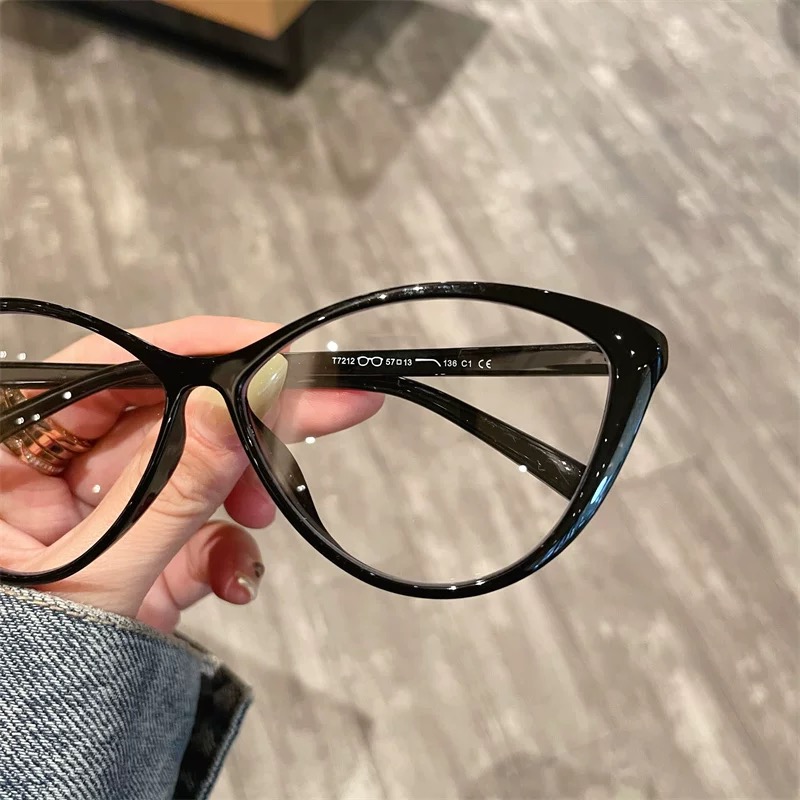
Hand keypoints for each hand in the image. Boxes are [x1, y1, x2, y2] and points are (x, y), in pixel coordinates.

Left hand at [0, 316, 382, 632]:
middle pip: (174, 411)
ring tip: (262, 514)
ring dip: (244, 490)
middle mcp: (62, 469)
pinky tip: (232, 581)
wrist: (27, 753)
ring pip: (199, 465)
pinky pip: (203, 527)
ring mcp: (110, 508)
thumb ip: (167, 494)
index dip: (198, 348)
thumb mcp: (95, 577)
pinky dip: (230, 550)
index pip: (112, 368)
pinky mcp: (147, 545)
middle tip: (333, 403)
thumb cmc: (21, 667)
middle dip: (253, 416)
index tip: (275, 350)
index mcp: (13, 452)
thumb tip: (223, 409)